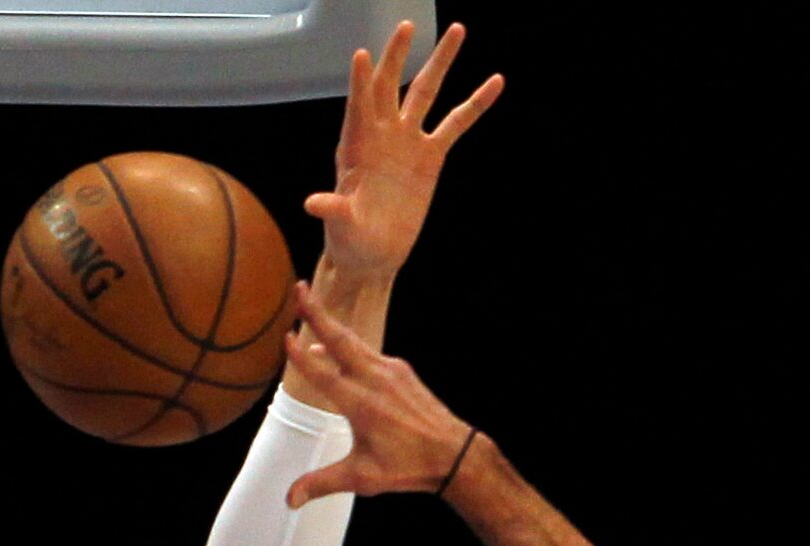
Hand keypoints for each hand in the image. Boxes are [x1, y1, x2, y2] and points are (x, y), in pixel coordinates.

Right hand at [283, 285, 474, 506]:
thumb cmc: (406, 467)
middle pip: (339, 339)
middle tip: (299, 288)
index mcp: (360, 405)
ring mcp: (390, 371)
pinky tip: (340, 347)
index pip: (323, 374)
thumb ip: (322, 483)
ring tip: (313, 306)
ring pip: (354, 341)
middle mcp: (374, 381)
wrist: (453, 453)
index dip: (301, 357)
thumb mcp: (361, 478)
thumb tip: (290, 500)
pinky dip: (350, 344)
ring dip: (331, 323)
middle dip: (317, 313)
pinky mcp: (401, 371)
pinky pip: (370, 352)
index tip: (285, 337)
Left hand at [310, 21, 502, 280]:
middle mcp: (382, 135)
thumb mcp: (340, 227)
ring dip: (441, 61)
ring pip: (426, 93)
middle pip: (390, 86)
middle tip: (406, 26)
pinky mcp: (431, 156)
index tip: (361, 55)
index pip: (358, 108)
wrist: (372, 255)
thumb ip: (332, 211)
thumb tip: (314, 204)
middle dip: (397, 57)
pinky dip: (475, 104)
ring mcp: (408, 141)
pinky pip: (456, 125)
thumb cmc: (349, 241)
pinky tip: (496, 82)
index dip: (359, 83)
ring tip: (458, 29)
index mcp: (356, 146)